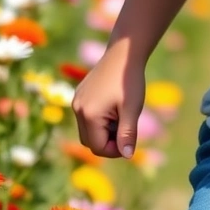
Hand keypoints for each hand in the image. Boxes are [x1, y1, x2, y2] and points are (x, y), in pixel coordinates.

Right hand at [72, 43, 144, 158]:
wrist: (123, 53)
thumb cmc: (130, 81)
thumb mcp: (132, 109)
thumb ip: (127, 134)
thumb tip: (128, 156)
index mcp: (89, 115)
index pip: (98, 147)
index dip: (115, 150)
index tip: (130, 140)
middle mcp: (77, 109)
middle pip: (90, 142)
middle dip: (108, 142)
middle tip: (126, 128)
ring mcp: (76, 101)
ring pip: (87, 130)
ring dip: (103, 131)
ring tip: (121, 116)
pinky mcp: (79, 95)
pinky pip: (86, 117)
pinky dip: (99, 120)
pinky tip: (114, 107)